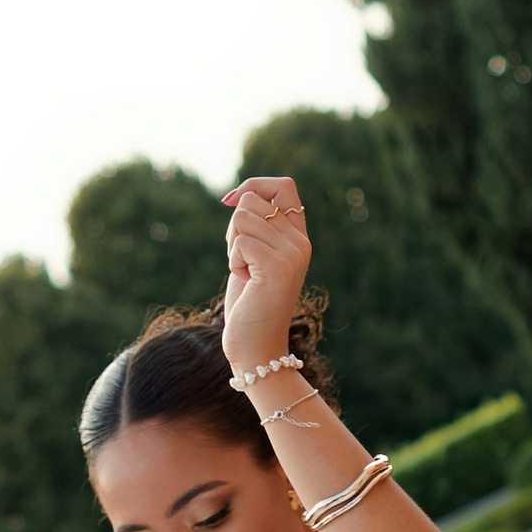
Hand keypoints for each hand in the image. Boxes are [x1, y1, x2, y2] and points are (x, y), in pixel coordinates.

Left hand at [219, 175, 310, 376]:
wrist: (257, 347)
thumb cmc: (250, 305)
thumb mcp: (254, 258)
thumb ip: (255, 228)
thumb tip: (237, 195)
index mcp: (299, 237)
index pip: (283, 186)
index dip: (254, 185)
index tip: (230, 202)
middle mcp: (301, 242)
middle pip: (252, 199)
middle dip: (234, 226)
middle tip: (242, 259)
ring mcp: (292, 253)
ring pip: (242, 217)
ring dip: (232, 245)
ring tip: (245, 272)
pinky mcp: (278, 266)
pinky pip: (240, 241)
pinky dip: (233, 261)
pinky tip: (246, 281)